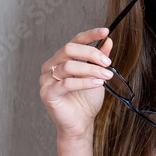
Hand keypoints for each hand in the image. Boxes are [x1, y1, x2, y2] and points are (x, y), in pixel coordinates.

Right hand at [39, 28, 114, 144]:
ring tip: (106, 75)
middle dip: (91, 53)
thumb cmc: (86, 101)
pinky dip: (84, 82)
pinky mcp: (47, 94)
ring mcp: (47, 80)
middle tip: (107, 62)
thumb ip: (99, 59)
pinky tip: (97, 83)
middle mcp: (51, 66)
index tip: (105, 31)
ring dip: (91, 70)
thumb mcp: (97, 76)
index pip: (74, 41)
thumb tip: (108, 41)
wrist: (81, 124)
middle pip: (69, 49)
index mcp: (61, 59)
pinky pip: (66, 83)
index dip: (90, 35)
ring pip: (68, 66)